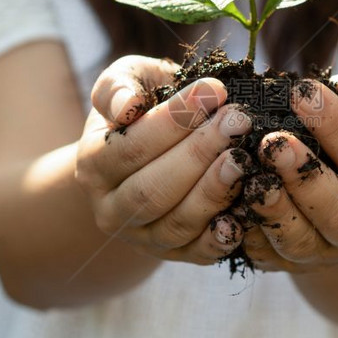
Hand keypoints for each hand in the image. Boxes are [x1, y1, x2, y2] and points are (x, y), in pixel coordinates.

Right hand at [75, 55, 252, 264]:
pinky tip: (244, 212)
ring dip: (213, 191)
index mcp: (93, 164)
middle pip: (153, 189)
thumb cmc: (144, 107)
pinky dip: (221, 236)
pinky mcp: (175, 254)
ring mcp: (143, 238)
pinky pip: (198, 252)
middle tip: (238, 122)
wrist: (149, 153)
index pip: (131, 147)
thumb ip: (118, 86)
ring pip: (177, 223)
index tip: (214, 90)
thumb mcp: (126, 82)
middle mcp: (111, 209)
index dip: (174, 120)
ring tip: (243, 158)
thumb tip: (127, 106)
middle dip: (198, 154)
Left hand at [242, 72, 337, 272]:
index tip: (302, 94)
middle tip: (273, 142)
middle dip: (305, 176)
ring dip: (274, 210)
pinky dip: (244, 233)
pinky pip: (262, 255)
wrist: (329, 199)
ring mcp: (321, 254)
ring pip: (300, 242)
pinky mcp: (283, 265)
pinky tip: (228, 208)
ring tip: (250, 178)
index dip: (337, 128)